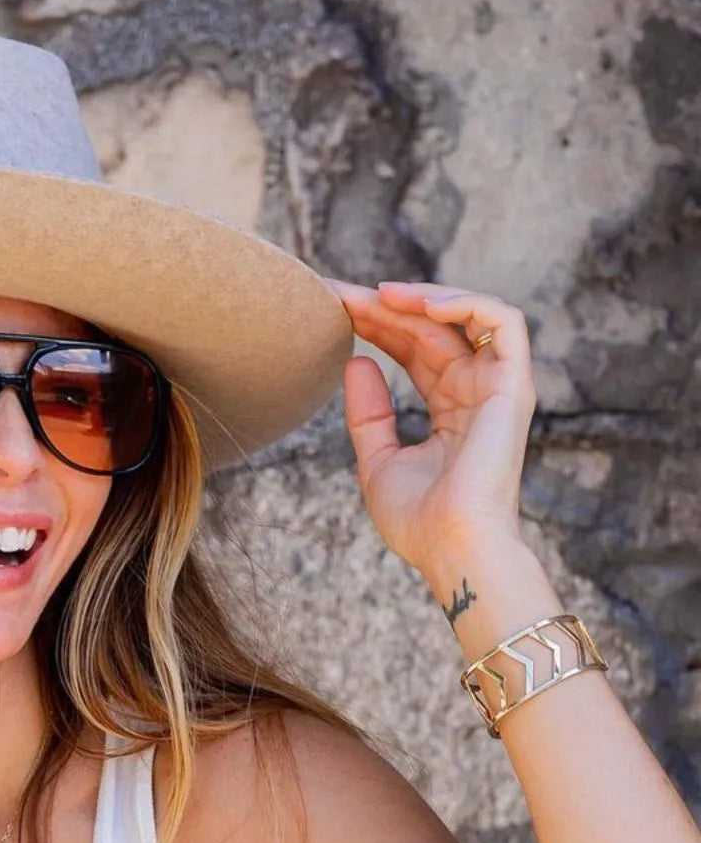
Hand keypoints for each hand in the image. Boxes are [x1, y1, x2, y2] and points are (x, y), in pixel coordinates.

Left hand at [321, 278, 536, 574]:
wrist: (451, 549)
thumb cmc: (419, 520)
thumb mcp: (378, 459)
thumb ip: (369, 413)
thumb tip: (356, 362)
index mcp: (450, 409)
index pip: (411, 348)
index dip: (374, 323)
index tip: (330, 307)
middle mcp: (476, 392)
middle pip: (429, 329)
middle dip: (382, 306)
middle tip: (335, 293)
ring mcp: (497, 387)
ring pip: (465, 316)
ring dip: (422, 297)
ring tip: (376, 294)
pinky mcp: (513, 386)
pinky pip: (504, 323)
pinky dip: (466, 303)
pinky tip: (420, 304)